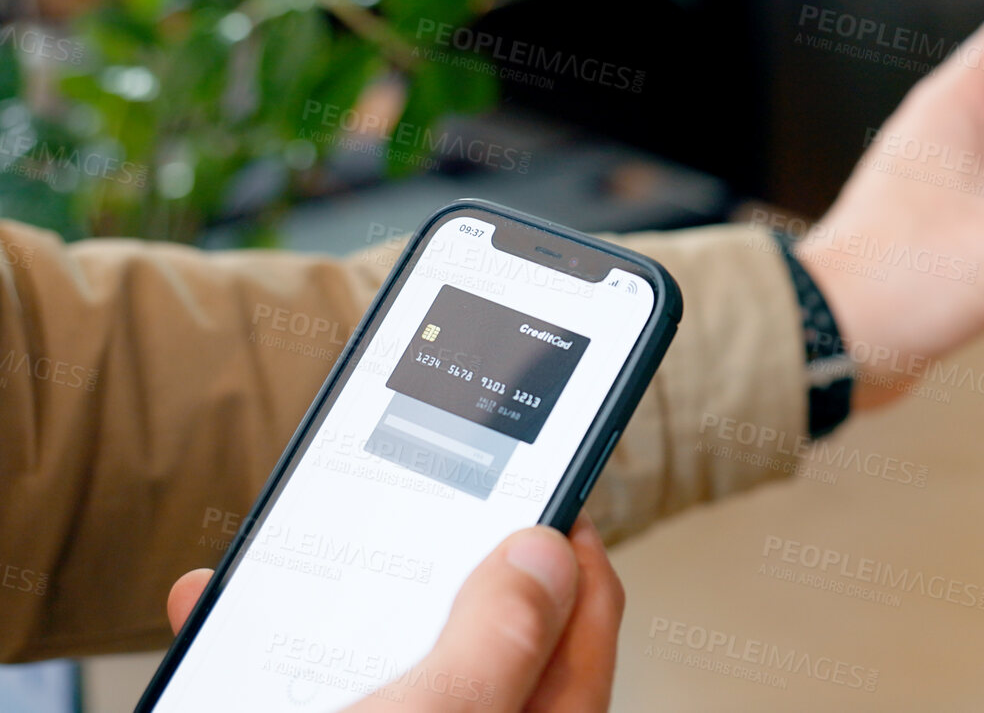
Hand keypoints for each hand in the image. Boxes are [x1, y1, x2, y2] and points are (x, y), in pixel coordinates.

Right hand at [167, 516, 623, 711]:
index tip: (540, 468)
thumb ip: (497, 642)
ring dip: (337, 595)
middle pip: (486, 628)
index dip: (568, 531)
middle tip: (412, 494)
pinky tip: (221, 616)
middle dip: (439, 555)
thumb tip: (543, 554)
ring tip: (302, 548)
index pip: (586, 614)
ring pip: (390, 656)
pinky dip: (269, 650)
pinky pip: (320, 689)